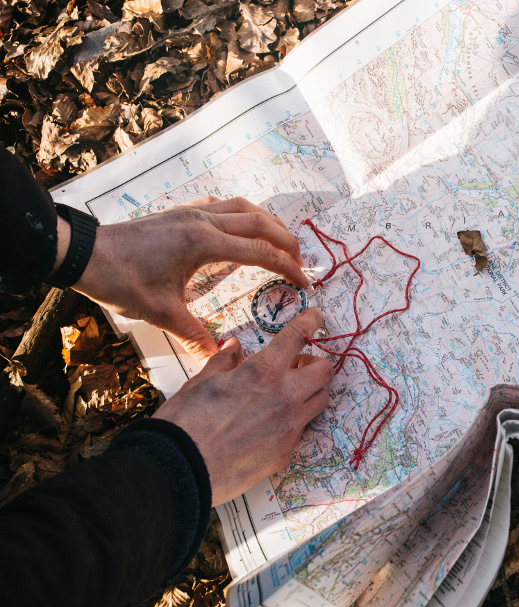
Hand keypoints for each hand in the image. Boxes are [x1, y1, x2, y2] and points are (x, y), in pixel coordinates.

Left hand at [68, 196, 310, 359]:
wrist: (83, 254)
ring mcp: (192, 212)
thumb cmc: (120, 281)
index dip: (288, 268)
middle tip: (303, 263)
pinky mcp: (181, 212)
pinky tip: (244, 230)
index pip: (260, 252)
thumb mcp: (160, 313)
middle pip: (261, 223)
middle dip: (288, 241)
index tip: (306, 282)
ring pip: (245, 208)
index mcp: (203, 244)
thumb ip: (193, 335)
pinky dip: (243, 216)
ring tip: (283, 243)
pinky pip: (223, 206)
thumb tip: (216, 359)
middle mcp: (203, 221)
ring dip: (269, 224)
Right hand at [154, 309, 335, 505]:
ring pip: (320, 401)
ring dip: (310, 392)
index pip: (297, 337)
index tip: (316, 317)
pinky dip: (292, 422)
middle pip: (325, 371)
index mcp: (262, 372)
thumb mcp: (201, 383)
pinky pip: (302, 430)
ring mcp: (289, 427)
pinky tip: (269, 426)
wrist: (180, 470)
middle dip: (315, 363)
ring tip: (286, 395)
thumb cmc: (184, 423)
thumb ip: (224, 362)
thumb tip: (234, 347)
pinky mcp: (286, 452)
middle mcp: (284, 397)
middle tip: (296, 366)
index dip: (310, 322)